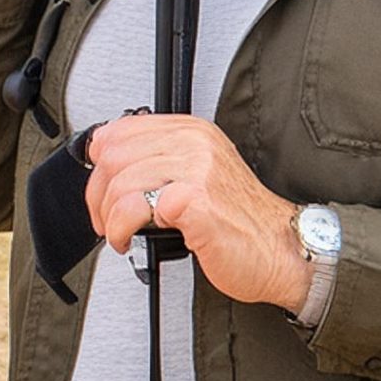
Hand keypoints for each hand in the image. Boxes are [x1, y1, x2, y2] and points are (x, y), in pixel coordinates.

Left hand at [83, 113, 312, 311]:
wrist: (281, 250)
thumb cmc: (242, 220)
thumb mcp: (200, 173)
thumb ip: (163, 160)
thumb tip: (110, 162)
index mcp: (193, 131)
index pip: (121, 130)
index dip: (99, 164)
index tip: (101, 187)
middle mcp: (194, 145)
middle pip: (113, 157)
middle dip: (99, 196)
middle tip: (106, 219)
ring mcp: (196, 171)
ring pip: (119, 184)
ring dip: (109, 218)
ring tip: (119, 234)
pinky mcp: (194, 202)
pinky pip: (134, 209)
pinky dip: (122, 229)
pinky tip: (131, 239)